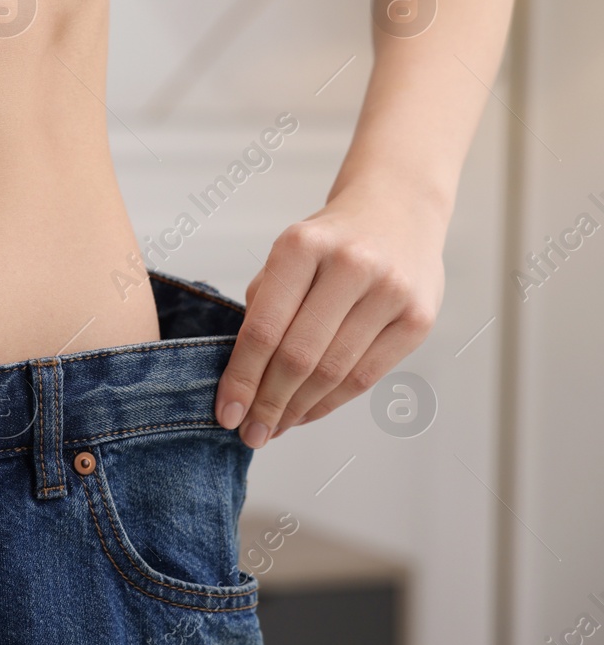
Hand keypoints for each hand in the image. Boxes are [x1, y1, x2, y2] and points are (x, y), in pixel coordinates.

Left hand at [214, 186, 444, 446]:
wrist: (397, 210)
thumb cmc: (328, 242)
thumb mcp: (286, 255)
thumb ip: (264, 306)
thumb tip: (243, 380)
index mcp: (302, 245)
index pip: (264, 328)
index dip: (242, 378)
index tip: (225, 413)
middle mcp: (351, 265)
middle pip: (299, 357)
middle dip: (268, 404)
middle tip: (250, 434)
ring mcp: (391, 292)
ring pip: (335, 373)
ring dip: (298, 410)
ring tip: (275, 428)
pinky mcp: (419, 319)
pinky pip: (367, 376)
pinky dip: (331, 402)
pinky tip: (307, 412)